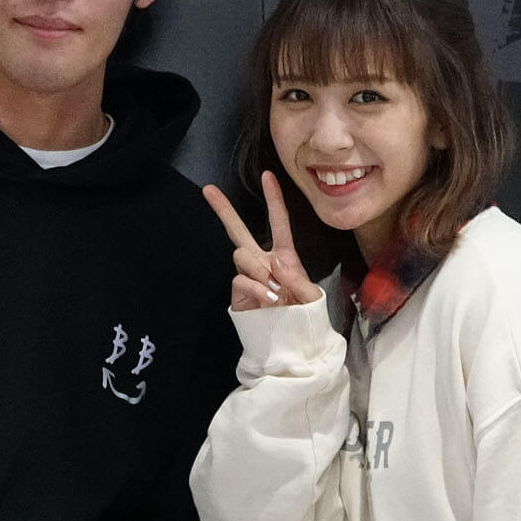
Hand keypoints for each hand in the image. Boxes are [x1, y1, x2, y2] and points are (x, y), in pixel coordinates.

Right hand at [201, 171, 321, 310]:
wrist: (292, 344)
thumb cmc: (305, 319)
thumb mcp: (312, 297)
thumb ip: (297, 278)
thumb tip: (273, 262)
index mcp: (284, 257)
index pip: (278, 223)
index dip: (274, 199)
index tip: (267, 176)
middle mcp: (263, 262)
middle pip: (239, 230)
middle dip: (223, 210)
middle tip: (207, 189)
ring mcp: (248, 277)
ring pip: (241, 253)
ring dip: (259, 268)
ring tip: (274, 290)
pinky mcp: (238, 294)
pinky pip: (240, 278)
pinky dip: (255, 288)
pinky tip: (267, 300)